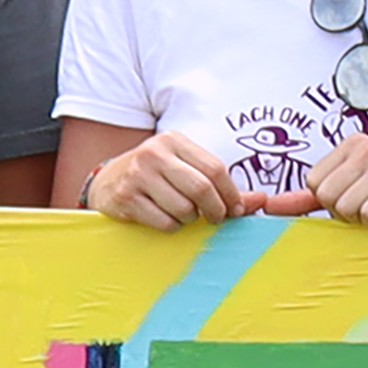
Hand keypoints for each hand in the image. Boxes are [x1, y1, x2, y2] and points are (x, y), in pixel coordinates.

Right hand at [84, 131, 278, 230]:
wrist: (106, 183)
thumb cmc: (155, 178)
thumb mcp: (185, 170)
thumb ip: (221, 185)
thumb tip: (261, 201)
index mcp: (174, 140)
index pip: (215, 168)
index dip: (231, 194)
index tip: (235, 210)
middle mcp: (154, 153)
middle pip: (202, 188)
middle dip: (215, 210)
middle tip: (215, 219)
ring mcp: (137, 174)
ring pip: (183, 208)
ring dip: (189, 219)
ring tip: (181, 214)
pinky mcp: (125, 197)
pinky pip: (164, 222)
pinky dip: (171, 227)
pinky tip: (163, 218)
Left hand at [298, 137, 367, 225]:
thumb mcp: (342, 197)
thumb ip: (303, 200)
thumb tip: (266, 205)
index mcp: (350, 145)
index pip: (315, 183)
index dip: (332, 202)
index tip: (357, 199)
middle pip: (328, 195)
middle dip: (346, 213)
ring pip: (347, 208)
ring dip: (364, 220)